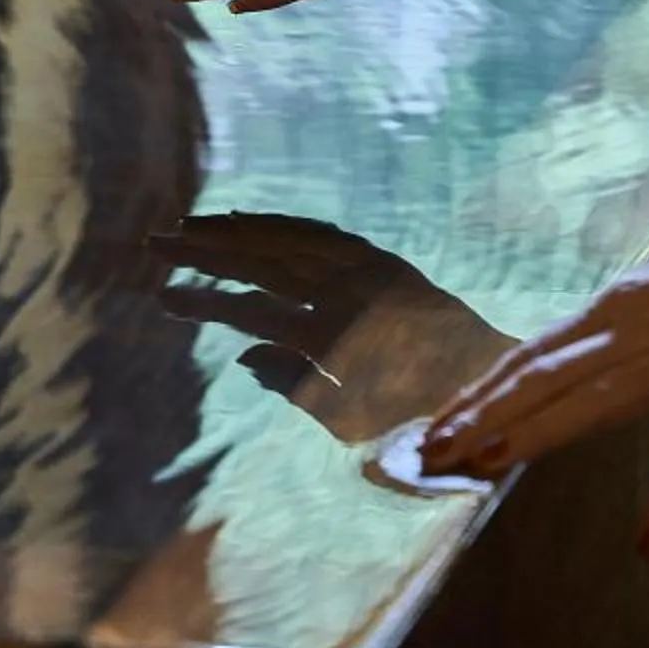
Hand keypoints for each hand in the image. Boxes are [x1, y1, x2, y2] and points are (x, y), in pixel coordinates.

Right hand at [151, 212, 517, 443]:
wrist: (493, 391)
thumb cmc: (421, 426)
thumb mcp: (354, 424)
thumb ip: (296, 384)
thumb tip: (243, 353)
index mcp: (336, 338)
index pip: (251, 311)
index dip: (204, 303)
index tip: (161, 298)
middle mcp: (350, 292)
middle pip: (262, 262)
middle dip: (205, 251)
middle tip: (154, 243)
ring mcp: (370, 272)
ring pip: (290, 238)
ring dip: (239, 229)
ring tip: (192, 225)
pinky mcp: (386, 265)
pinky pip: (325, 235)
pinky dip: (285, 225)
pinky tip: (256, 221)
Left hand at [417, 199, 648, 553]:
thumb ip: (627, 319)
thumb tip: (587, 346)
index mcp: (616, 305)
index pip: (531, 355)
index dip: (480, 392)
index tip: (436, 422)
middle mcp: (630, 330)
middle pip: (539, 379)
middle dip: (479, 416)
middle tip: (428, 451)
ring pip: (586, 403)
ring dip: (529, 434)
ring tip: (481, 465)